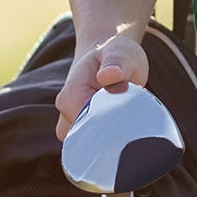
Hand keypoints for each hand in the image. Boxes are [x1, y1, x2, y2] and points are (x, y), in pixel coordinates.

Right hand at [55, 26, 151, 140]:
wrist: (106, 54)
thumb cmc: (115, 52)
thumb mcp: (121, 52)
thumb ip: (116, 63)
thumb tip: (108, 76)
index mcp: (72, 94)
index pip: (86, 125)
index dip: (109, 126)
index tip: (128, 120)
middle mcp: (66, 111)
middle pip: (87, 139)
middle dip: (110, 134)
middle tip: (131, 119)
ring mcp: (71, 122)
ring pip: (89, 145)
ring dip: (109, 137)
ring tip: (127, 119)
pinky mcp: (81, 128)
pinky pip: (93, 144)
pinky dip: (108, 139)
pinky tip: (122, 126)